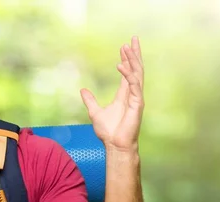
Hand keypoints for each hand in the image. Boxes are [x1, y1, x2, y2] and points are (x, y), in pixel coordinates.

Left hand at [80, 36, 144, 151]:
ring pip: (137, 74)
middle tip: (133, 38)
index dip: (127, 59)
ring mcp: (136, 99)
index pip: (128, 72)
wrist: (114, 145)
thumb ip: (90, 100)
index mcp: (124, 95)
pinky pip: (134, 86)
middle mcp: (132, 94)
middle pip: (135, 69)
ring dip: (132, 60)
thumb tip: (82, 90)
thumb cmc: (108, 132)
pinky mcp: (137, 104)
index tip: (124, 46)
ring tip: (127, 47)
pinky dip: (128, 75)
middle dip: (134, 54)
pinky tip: (121, 66)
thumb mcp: (95, 112)